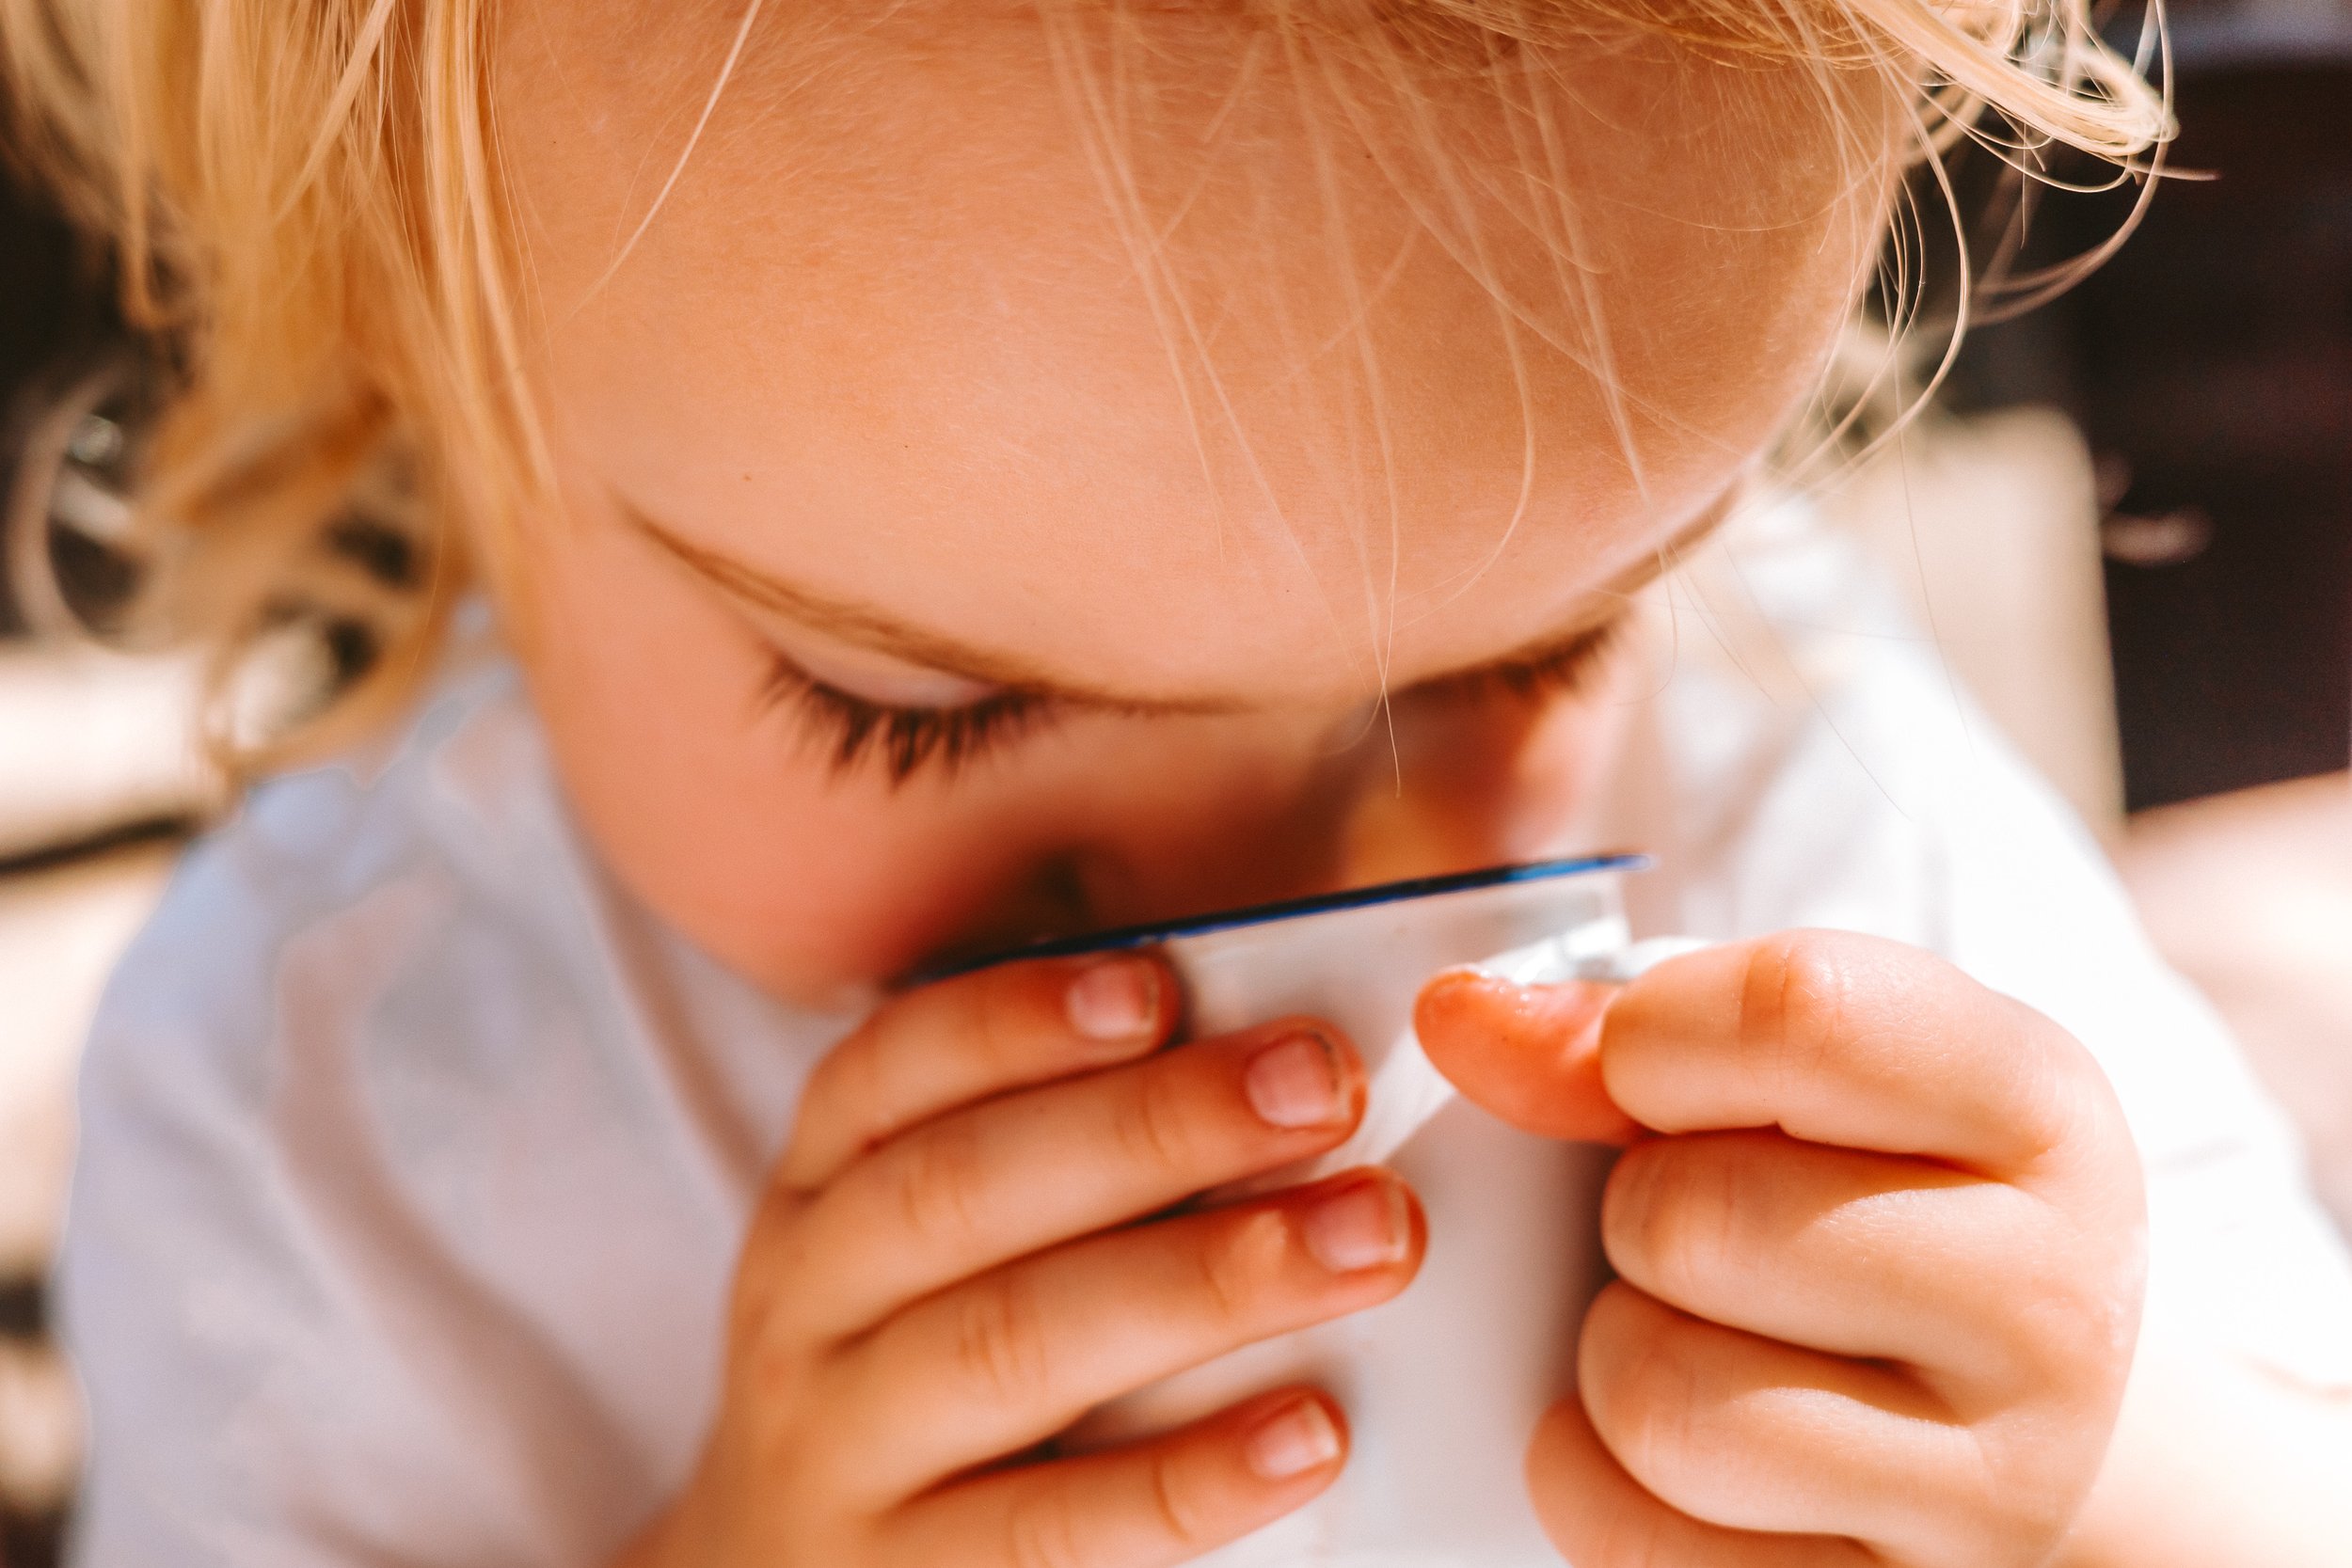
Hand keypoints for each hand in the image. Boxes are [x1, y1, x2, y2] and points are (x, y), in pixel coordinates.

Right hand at [623, 953, 1424, 1567]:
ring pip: (1007, 1346)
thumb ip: (1067, 1158)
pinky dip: (1187, 1478)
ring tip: (1367, 1237)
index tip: (1162, 987)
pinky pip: (1050, 1533)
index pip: (890, 1070)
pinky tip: (1313, 1432)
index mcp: (819, 1191)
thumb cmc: (927, 1381)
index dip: (1019, 1019)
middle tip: (1327, 1089)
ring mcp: (837, 1456)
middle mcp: (804, 1309)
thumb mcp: (932, 1252)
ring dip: (1203, 1281)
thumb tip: (1274, 1054)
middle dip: (1154, 1128)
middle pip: (960, 1191)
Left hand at [1416, 930, 2145, 1566]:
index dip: (1656, 1032)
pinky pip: (1638, 1539)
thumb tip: (1460, 1020)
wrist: (2017, 1414)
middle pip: (1695, 1219)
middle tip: (1700, 1226)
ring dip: (1618, 1354)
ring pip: (1657, 1399)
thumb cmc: (1867, 1200)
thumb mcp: (1792, 1077)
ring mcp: (1998, 1489)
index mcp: (2037, 1107)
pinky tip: (1685, 1445)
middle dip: (1635, 1211)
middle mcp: (2053, 1301)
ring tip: (1701, 1332)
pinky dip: (1601, 1482)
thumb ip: (1614, 1034)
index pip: (1800, 1012)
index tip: (1648, 1070)